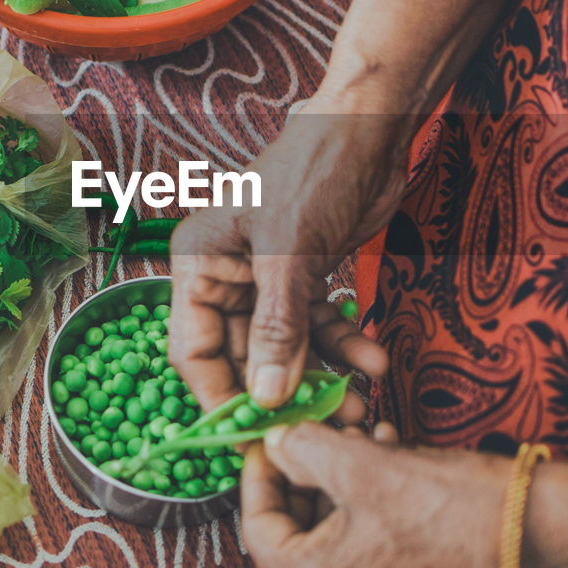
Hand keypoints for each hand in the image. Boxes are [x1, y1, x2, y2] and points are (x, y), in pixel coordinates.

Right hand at [169, 90, 409, 409]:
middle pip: (242, 357)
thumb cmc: (314, 170)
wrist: (369, 129)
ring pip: (286, 349)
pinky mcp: (304, 279)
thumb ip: (277, 327)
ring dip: (321, 379)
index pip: (193, 348)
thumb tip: (266, 399)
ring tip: (360, 406)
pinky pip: (318, 328)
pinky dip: (344, 347)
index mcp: (198, 264)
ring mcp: (266, 280)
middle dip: (283, 395)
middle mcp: (225, 276)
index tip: (251, 438)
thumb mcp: (291, 252)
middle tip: (320, 430)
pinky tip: (373, 361)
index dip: (219, 397)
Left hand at [241, 422, 512, 567]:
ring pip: (322, 538)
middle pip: (286, 540)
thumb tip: (274, 443)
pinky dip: (357, 502)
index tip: (266, 441)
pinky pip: (355, 546)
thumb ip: (302, 450)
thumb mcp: (361, 464)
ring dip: (328, 484)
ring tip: (352, 437)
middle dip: (293, 482)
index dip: (258, 478)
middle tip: (299, 440)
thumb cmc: (448, 503)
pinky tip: (379, 455)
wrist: (530, 532)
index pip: (258, 531)